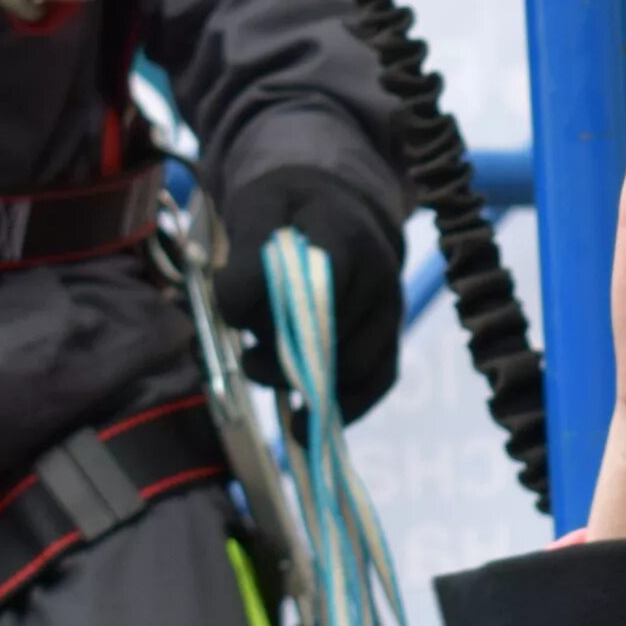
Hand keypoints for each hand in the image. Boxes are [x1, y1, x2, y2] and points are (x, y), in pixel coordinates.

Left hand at [214, 165, 403, 419]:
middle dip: (283, 355)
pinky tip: (303, 422)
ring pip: (354, 365)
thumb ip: (247, 254)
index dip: (277, 308)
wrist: (335, 203)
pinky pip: (377, 382)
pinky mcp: (389, 336)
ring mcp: (390, 307)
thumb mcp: (258, 207)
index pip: (324, 279)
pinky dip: (342, 408)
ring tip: (264, 374)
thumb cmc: (288, 208)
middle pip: (335, 333)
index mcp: (345, 232)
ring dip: (303, 382)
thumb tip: (234, 309)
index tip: (235, 314)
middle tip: (248, 358)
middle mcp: (379, 272)